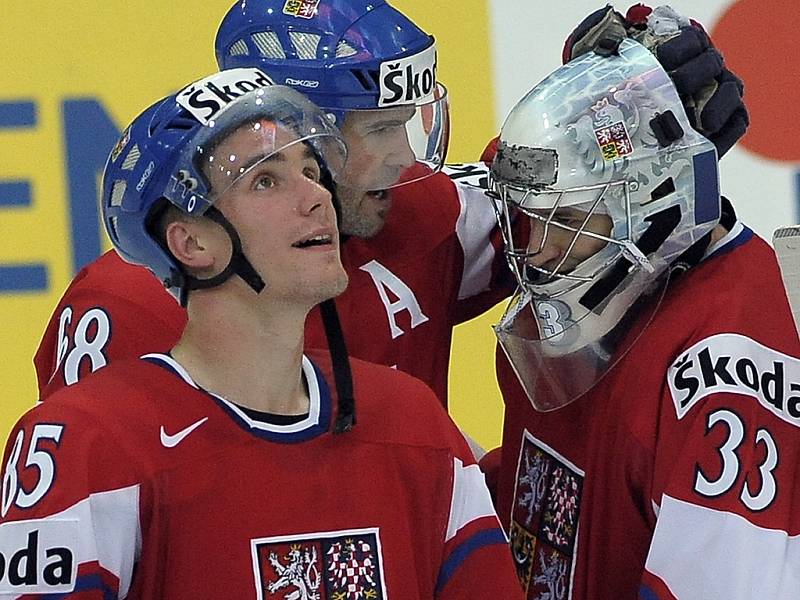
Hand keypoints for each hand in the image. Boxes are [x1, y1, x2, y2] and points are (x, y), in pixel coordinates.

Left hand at [563, 4, 748, 156]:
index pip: (689, 40)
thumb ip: (605, 41)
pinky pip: (736, 122)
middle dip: (693, 74)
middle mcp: (702, 69)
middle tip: (676, 87)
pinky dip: (727, 130)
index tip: (663, 59)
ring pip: (728, 90)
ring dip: (718, 103)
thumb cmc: (617, 97)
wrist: (620, 137)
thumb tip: (605, 18)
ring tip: (702, 121)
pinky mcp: (723, 123)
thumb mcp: (606, 70)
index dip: (680, 46)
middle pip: (710, 63)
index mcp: (679, 52)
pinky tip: (711, 138)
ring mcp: (715, 95)